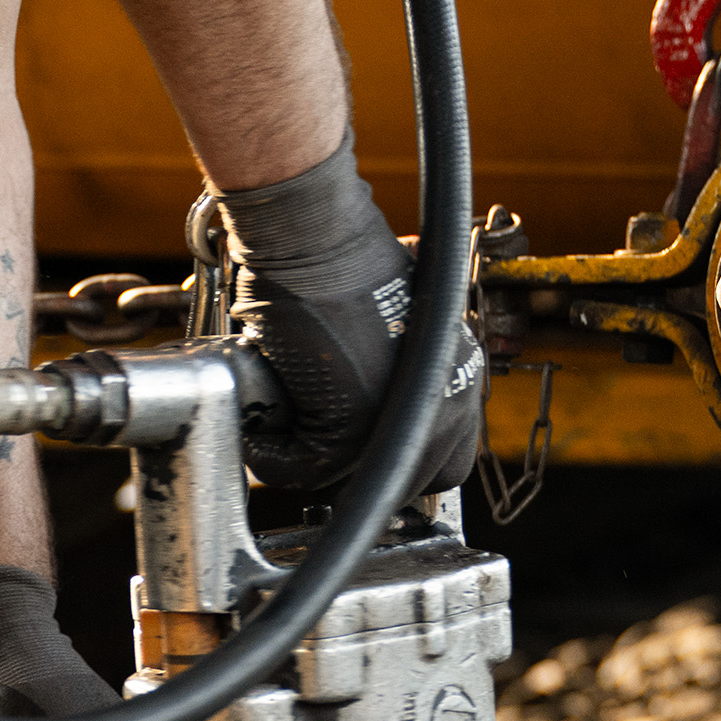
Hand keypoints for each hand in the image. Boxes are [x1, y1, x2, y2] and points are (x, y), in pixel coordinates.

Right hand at [218, 140, 482, 503]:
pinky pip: (306, 472)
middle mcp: (449, 401)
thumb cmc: (342, 262)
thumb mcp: (395, 323)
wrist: (318, 237)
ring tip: (283, 432)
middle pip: (413, 482)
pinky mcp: (354, 434)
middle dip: (362, 472)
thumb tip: (359, 411)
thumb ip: (394, 372)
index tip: (362, 450)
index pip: (447, 455)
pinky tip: (261, 427)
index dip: (402, 458)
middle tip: (318, 448)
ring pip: (356, 483)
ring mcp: (404, 421)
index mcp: (459, 372)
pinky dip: (274, 457)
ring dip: (313, 467)